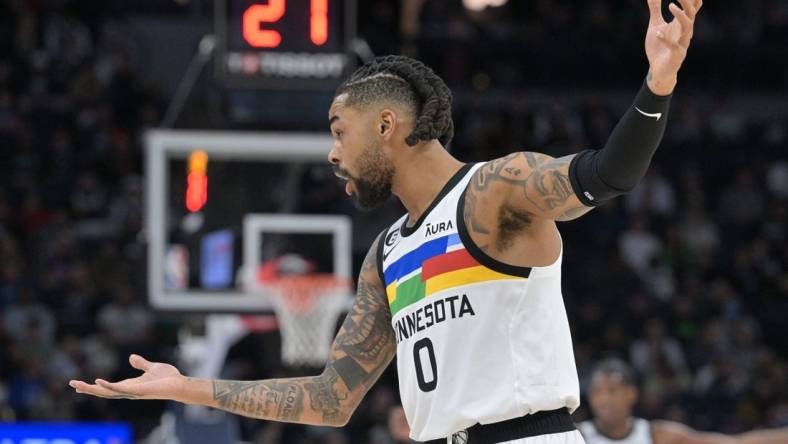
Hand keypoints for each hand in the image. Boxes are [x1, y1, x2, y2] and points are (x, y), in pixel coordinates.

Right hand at [69, 354, 184, 401]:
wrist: (180, 384)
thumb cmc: (167, 378)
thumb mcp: (151, 367)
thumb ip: (141, 364)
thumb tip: (131, 357)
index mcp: (129, 385)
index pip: (107, 387)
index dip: (93, 386)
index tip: (78, 385)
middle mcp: (128, 391)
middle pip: (103, 392)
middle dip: (87, 389)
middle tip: (71, 384)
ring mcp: (132, 392)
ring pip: (108, 392)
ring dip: (93, 389)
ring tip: (77, 385)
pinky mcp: (138, 391)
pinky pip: (121, 389)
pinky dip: (109, 386)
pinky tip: (98, 381)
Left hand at [645, 0, 702, 94]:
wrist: (658, 70)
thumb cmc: (659, 46)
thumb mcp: (655, 24)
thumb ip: (655, 9)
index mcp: (681, 23)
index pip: (692, 6)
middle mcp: (685, 31)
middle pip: (691, 13)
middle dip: (687, 2)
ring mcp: (682, 43)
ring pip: (687, 27)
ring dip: (680, 15)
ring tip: (670, 5)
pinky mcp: (677, 55)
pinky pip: (674, 46)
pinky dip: (665, 40)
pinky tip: (657, 34)